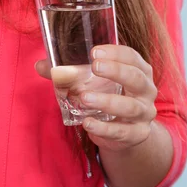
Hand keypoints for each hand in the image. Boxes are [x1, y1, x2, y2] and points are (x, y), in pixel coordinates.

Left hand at [35, 44, 157, 151]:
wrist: (125, 128)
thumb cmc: (109, 93)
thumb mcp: (93, 80)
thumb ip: (69, 72)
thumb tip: (40, 65)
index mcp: (139, 69)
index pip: (132, 56)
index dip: (115, 53)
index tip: (94, 52)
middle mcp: (146, 90)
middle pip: (136, 78)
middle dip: (116, 71)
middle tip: (94, 67)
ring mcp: (143, 114)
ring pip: (130, 107)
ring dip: (107, 101)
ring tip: (84, 98)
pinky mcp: (137, 135)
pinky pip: (122, 132)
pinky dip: (104, 129)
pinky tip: (87, 124)